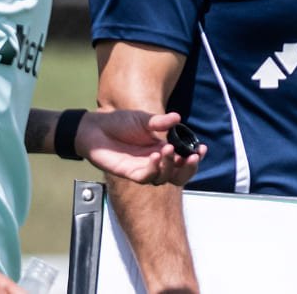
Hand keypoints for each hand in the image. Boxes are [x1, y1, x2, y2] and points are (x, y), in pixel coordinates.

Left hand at [79, 110, 204, 185]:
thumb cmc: (118, 122)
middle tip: (192, 157)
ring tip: (168, 150)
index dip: (195, 157)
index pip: (183, 159)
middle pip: (178, 175)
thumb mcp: (142, 119)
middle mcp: (155, 161)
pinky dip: (154, 168)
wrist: (95, 128)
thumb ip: (160, 121)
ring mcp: (143, 168)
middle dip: (188, 168)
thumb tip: (177, 117)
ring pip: (164, 178)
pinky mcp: (130, 173)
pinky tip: (154, 156)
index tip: (202, 148)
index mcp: (162, 148)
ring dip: (170, 166)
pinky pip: (146, 177)